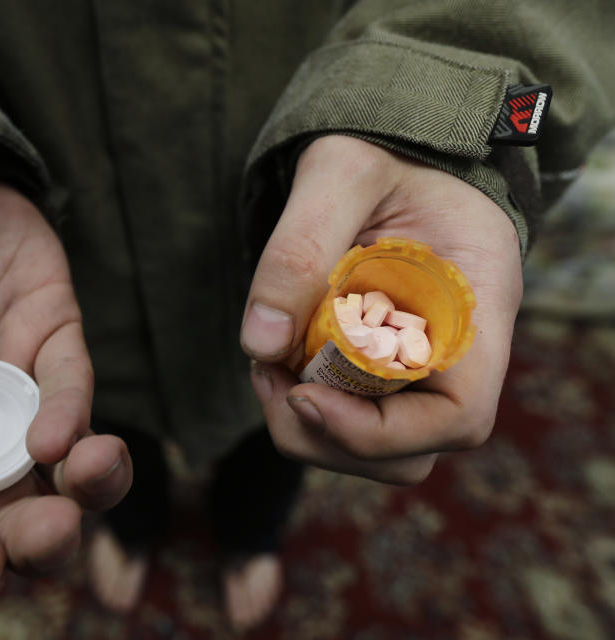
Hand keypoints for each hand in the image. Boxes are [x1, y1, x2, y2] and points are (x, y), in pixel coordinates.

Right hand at [0, 170, 131, 605]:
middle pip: (12, 515)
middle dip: (37, 539)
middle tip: (49, 538)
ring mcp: (14, 387)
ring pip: (64, 467)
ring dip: (86, 490)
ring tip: (83, 486)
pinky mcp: (53, 337)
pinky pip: (73, 388)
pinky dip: (74, 413)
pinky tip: (62, 431)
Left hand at [240, 135, 522, 484]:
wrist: (398, 147)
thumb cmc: (385, 149)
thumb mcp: (341, 171)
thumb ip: (299, 247)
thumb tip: (261, 344)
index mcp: (476, 306)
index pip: (457, 416)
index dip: (378, 432)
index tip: (304, 395)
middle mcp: (458, 353)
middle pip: (406, 451)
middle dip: (325, 435)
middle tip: (268, 374)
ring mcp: (422, 367)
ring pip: (374, 447)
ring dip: (307, 425)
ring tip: (267, 363)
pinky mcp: (384, 369)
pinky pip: (350, 415)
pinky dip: (302, 404)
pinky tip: (274, 356)